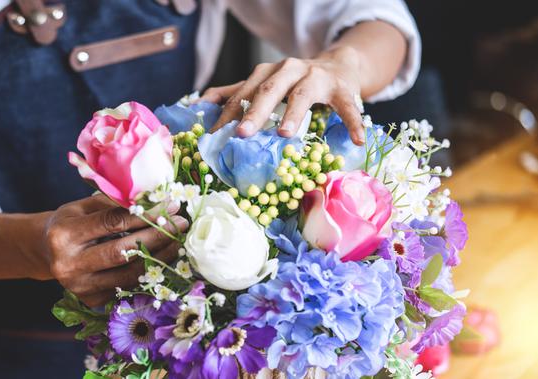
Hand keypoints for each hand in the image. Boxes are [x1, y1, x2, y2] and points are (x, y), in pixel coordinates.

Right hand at [44, 195, 186, 306]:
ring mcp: (80, 287)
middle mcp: (69, 264)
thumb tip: (156, 199)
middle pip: (122, 251)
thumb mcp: (84, 206)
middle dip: (157, 237)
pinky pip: (127, 287)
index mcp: (64, 234)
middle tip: (181, 224)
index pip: (113, 223)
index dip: (145, 214)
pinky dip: (148, 273)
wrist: (46, 251)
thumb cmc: (71, 222)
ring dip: (159, 258)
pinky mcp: (91, 300)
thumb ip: (114, 204)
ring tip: (178, 242)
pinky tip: (164, 259)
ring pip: (129, 274)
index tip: (171, 205)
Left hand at [201, 47, 365, 144]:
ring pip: (302, 94)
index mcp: (267, 72)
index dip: (228, 114)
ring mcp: (317, 77)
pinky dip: (352, 122)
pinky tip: (356, 139)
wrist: (339, 65)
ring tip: (285, 134)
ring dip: (293, 114)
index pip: (243, 93)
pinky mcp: (343, 88)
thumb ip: (235, 92)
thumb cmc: (296, 82)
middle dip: (254, 111)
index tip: (213, 135)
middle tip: (242, 133)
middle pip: (269, 90)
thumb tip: (199, 103)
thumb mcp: (265, 83)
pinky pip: (347, 106)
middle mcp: (289, 70)